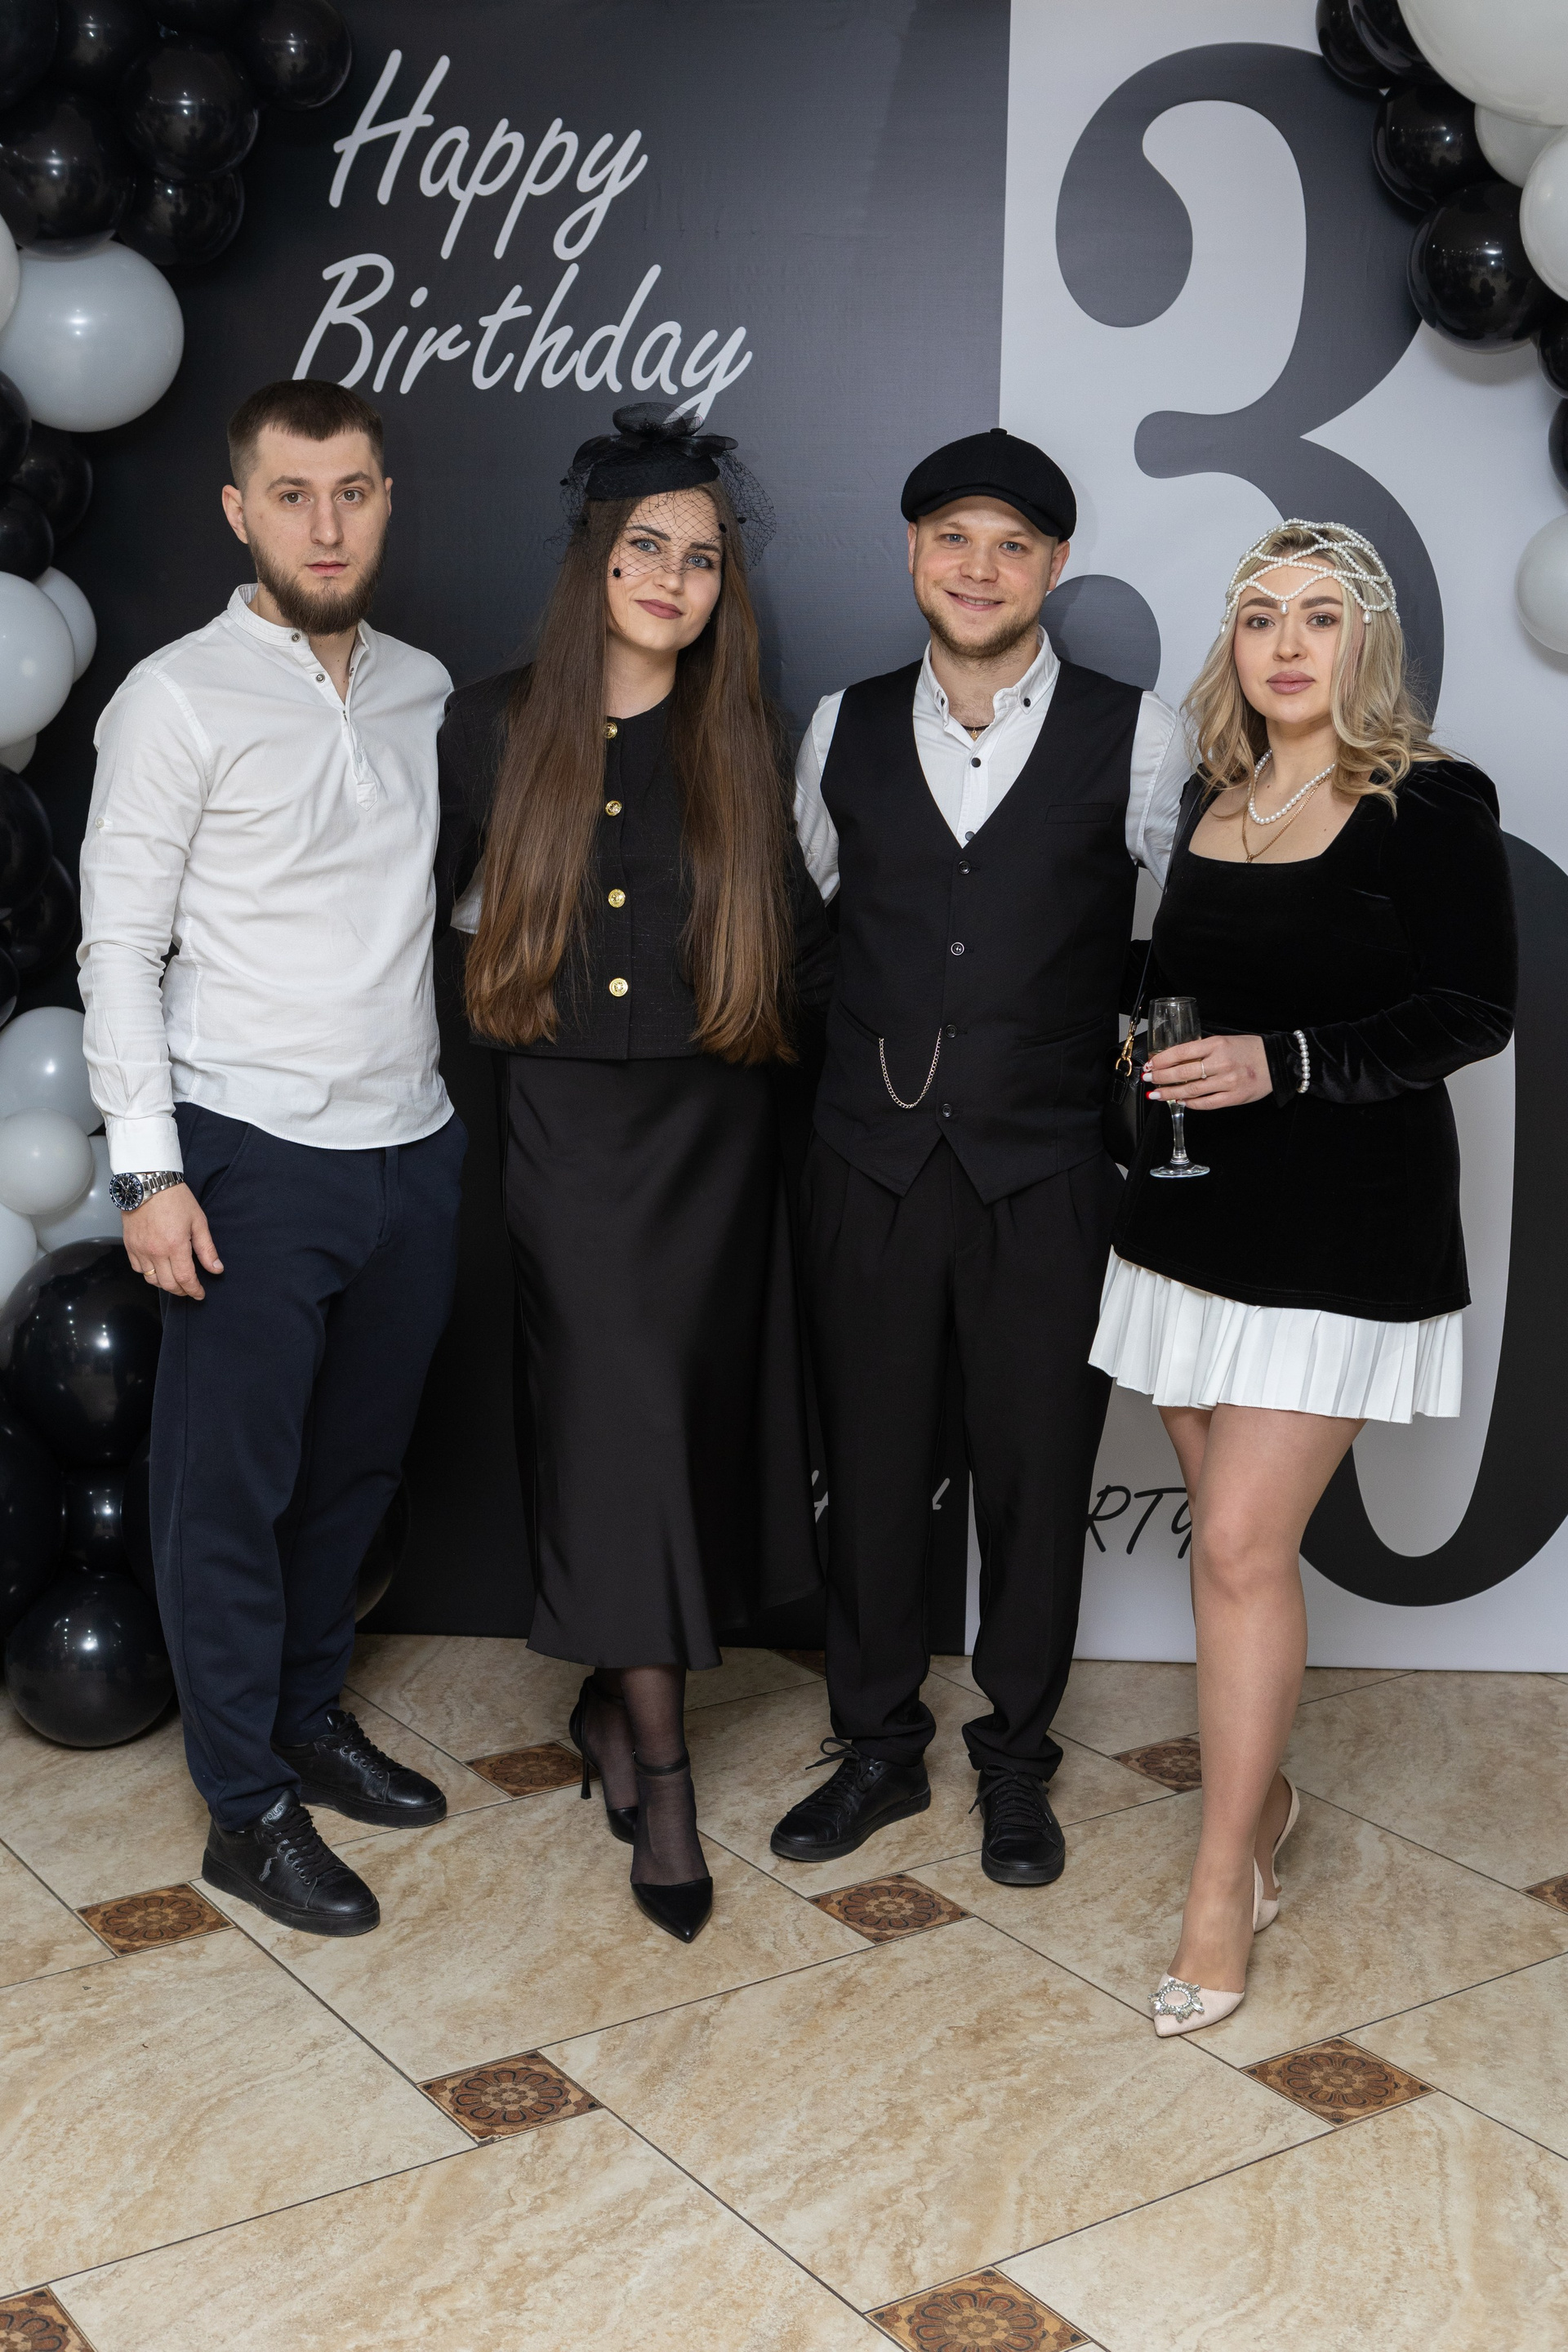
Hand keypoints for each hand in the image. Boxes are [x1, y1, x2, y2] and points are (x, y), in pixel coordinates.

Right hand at [121, 1182, 223, 1299]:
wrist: (148, 1183)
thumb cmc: (175, 1199)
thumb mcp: (198, 1222)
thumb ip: (206, 1249)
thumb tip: (216, 1269)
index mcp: (175, 1245)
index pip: (185, 1279)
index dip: (194, 1290)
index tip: (200, 1294)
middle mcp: (155, 1251)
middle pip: (167, 1284)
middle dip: (181, 1291)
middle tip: (189, 1289)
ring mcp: (139, 1249)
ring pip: (151, 1279)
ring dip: (165, 1284)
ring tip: (175, 1281)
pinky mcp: (129, 1245)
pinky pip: (138, 1269)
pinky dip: (148, 1274)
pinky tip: (158, 1269)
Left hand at [1145, 1033, 1271, 1109]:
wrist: (1275, 1061)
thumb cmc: (1247, 1050)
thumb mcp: (1224, 1041)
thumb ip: (1202, 1050)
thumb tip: (1174, 1061)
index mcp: (1217, 1044)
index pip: (1182, 1052)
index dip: (1162, 1060)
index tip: (1150, 1065)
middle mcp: (1222, 1062)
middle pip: (1183, 1072)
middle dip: (1161, 1077)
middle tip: (1148, 1079)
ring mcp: (1228, 1082)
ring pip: (1191, 1090)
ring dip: (1170, 1093)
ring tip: (1157, 1094)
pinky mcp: (1234, 1097)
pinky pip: (1206, 1103)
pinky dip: (1190, 1103)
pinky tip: (1180, 1102)